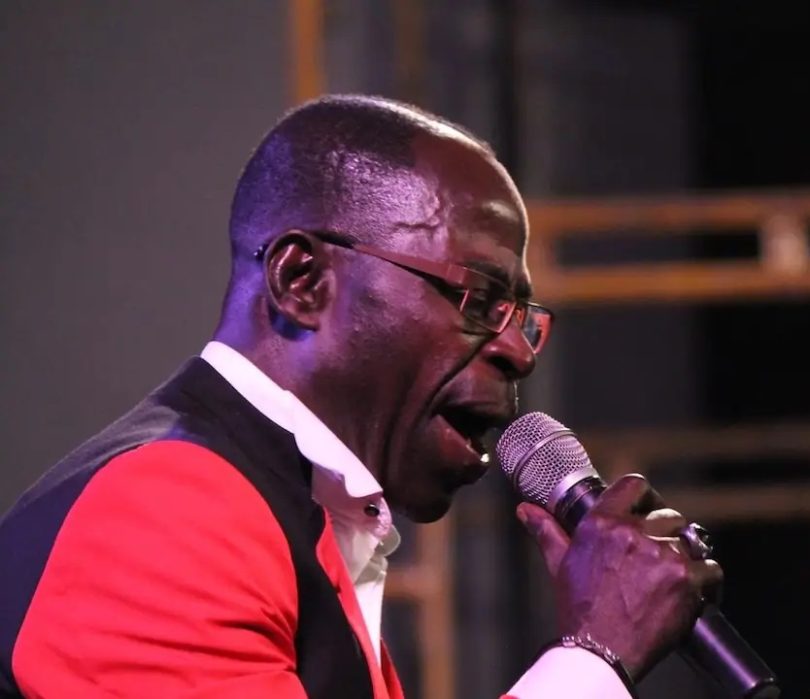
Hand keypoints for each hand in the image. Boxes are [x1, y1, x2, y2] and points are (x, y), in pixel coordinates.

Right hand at [517, 473, 722, 679]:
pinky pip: (710, 569)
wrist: (598, 650)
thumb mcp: (559, 563)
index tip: (649, 511)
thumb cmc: (579, 608)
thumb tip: (525, 510)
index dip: (646, 497)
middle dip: (667, 535)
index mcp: (603, 523)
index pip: (635, 485)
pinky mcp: (685, 579)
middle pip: (668, 516)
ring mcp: (662, 554)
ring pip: (691, 542)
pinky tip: (693, 594)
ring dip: (686, 559)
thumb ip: (546, 530)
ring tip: (674, 580)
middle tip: (660, 558)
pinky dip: (706, 582)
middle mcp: (633, 532)